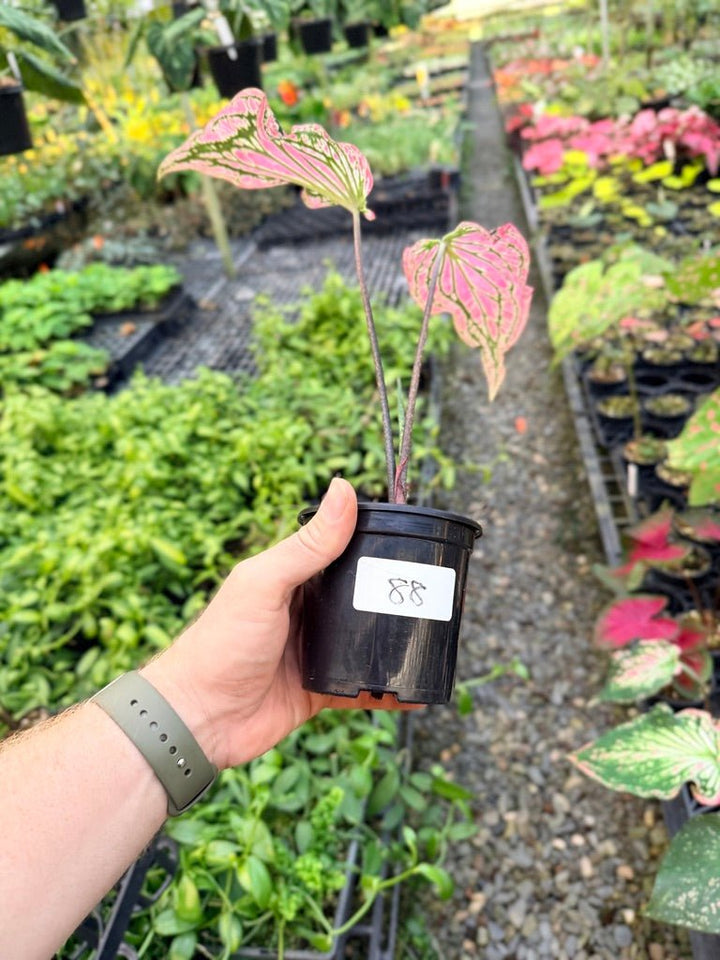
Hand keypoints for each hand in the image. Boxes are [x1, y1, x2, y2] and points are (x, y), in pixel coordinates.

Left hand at [141, 479, 407, 769]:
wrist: (199, 718)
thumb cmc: (220, 643)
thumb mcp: (265, 583)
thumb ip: (308, 544)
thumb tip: (343, 488)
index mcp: (291, 577)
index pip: (340, 549)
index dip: (372, 541)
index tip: (413, 535)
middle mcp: (306, 610)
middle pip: (360, 594)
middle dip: (392, 591)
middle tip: (434, 588)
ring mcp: (315, 650)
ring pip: (366, 639)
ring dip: (394, 638)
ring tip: (434, 631)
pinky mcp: (321, 688)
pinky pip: (364, 685)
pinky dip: (389, 687)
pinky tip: (416, 687)